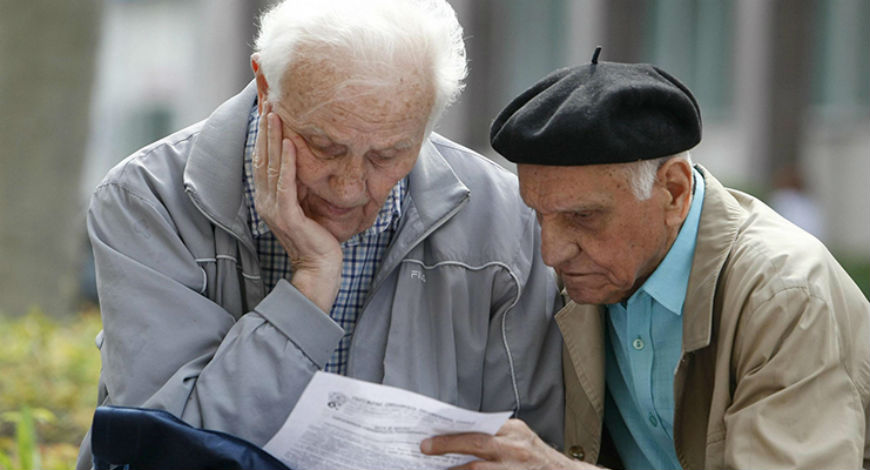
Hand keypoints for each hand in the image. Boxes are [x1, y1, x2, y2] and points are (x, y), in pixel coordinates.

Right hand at [253, 101, 342, 311]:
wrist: (319, 270)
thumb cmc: (316, 239)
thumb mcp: (304, 206)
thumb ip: (298, 186)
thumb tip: (304, 160)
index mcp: (268, 197)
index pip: (262, 157)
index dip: (263, 132)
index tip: (268, 105)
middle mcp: (266, 200)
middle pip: (262, 156)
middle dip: (265, 127)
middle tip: (268, 97)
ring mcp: (274, 209)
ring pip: (271, 166)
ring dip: (273, 137)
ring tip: (276, 111)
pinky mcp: (288, 216)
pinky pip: (285, 184)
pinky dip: (286, 162)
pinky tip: (289, 142)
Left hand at [420, 419, 599, 469]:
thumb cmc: (536, 457)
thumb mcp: (519, 437)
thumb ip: (495, 434)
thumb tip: (458, 434)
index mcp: (514, 432)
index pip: (477, 431)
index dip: (451, 437)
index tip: (429, 440)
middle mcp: (515, 450)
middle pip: (476, 447)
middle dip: (447, 447)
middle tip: (425, 449)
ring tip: (438, 469)